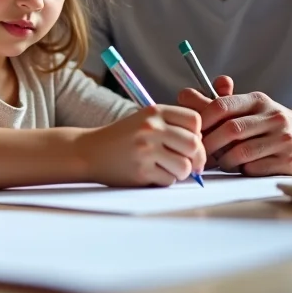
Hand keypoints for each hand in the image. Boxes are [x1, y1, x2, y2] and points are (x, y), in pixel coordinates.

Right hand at [76, 105, 205, 186]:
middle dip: (197, 158)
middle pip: (194, 144)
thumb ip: (172, 126)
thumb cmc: (122, 138)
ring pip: (184, 166)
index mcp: (154, 112)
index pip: (195, 121)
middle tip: (191, 165)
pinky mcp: (141, 170)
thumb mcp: (144, 120)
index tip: (190, 143)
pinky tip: (152, 174)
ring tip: (168, 169)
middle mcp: (151, 128)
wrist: (89, 152)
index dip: (198, 134)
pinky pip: (169, 180)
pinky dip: (165, 180)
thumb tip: (202, 147)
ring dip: (181, 172)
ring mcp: (146, 149)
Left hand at [177, 76, 291, 175]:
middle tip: (201, 152)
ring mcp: (283, 140)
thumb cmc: (266, 122)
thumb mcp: (248, 106)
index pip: (222, 104)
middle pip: (230, 130)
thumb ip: (217, 101)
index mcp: (258, 100)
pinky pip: (253, 169)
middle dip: (210, 144)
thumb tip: (185, 94)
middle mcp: (273, 117)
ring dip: (224, 160)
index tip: (193, 131)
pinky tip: (241, 167)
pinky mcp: (288, 161)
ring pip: (241, 153)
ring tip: (220, 160)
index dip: (203, 119)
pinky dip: (241, 170)